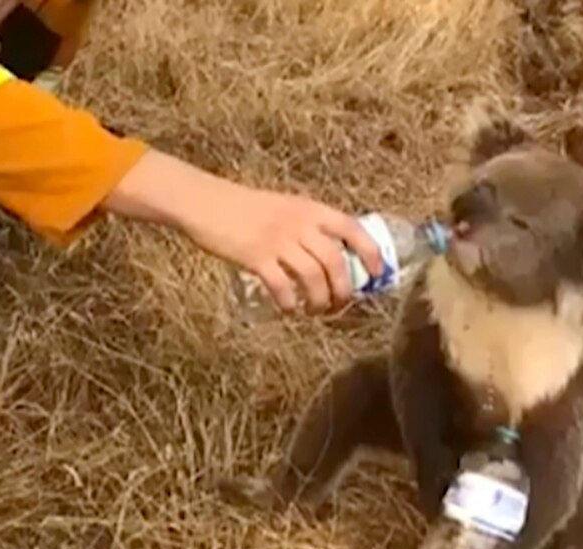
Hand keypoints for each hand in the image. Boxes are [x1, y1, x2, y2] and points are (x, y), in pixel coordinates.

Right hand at [104, 150, 383, 312]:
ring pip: (314, 279)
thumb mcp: (285, 207)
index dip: (370, 254)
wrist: (206, 202)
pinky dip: (290, 304)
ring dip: (320, 302)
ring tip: (316, 311)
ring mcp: (278, 241)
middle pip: (336, 263)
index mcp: (311, 209)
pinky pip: (283, 287)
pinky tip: (288, 309)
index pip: (353, 230)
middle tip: (339, 305)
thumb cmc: (245, 207)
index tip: (376, 274)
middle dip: (344, 290)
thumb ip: (308, 226)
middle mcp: (299, 224)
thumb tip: (333, 256)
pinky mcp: (256, 257)